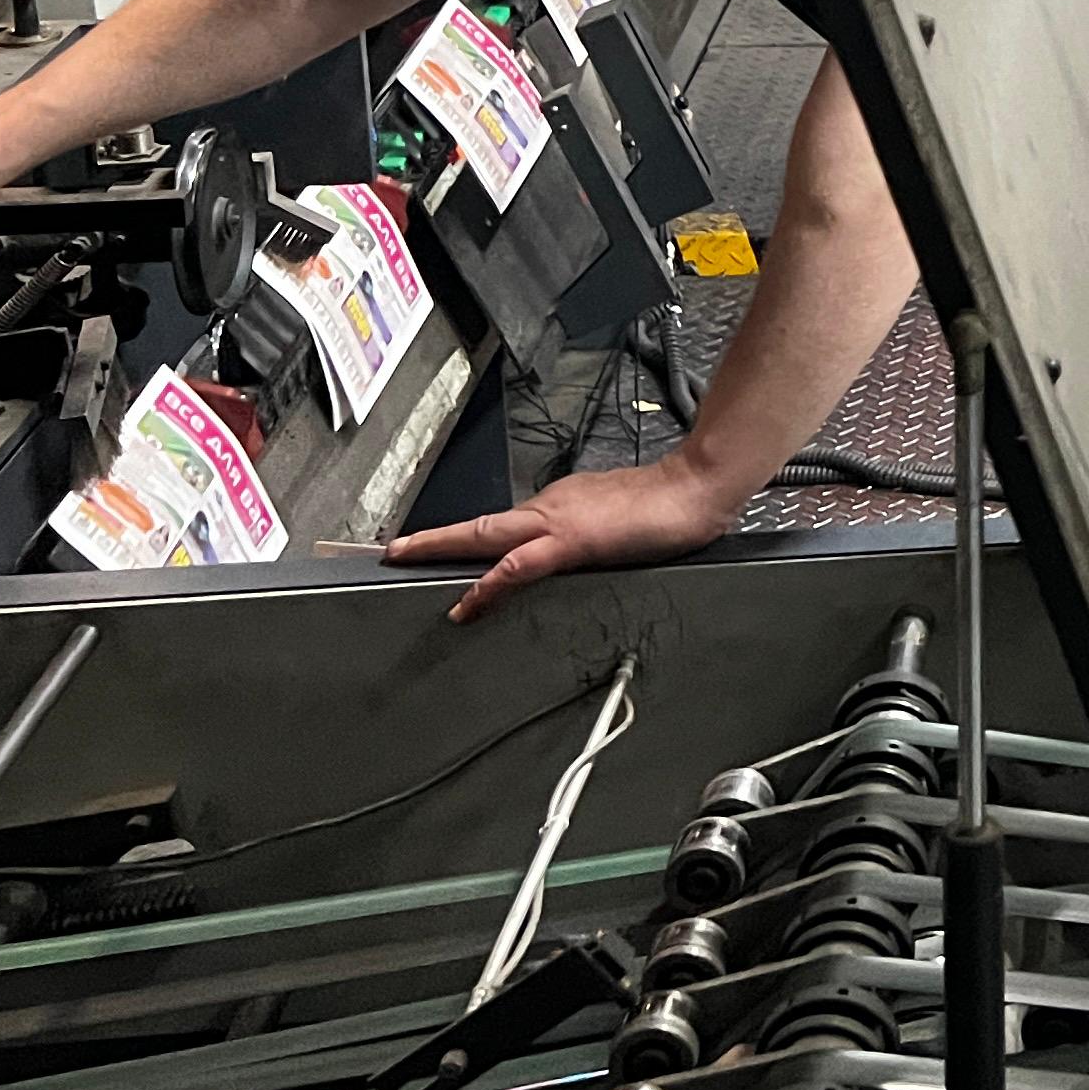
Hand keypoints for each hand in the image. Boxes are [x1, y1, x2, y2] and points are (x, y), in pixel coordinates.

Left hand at [385, 452, 746, 622]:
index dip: (464, 538)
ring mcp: (557, 522)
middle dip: (432, 540)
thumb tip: (576, 549)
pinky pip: (519, 566)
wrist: (697, 487)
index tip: (433, 547)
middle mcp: (550, 507)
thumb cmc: (669, 503)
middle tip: (391, 550)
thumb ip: (589, 533)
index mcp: (559, 505)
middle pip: (479, 527)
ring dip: (442, 548)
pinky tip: (467, 602)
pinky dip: (488, 584)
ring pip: (486, 537)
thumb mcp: (617, 521)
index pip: (501, 525)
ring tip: (404, 558)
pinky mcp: (572, 542)